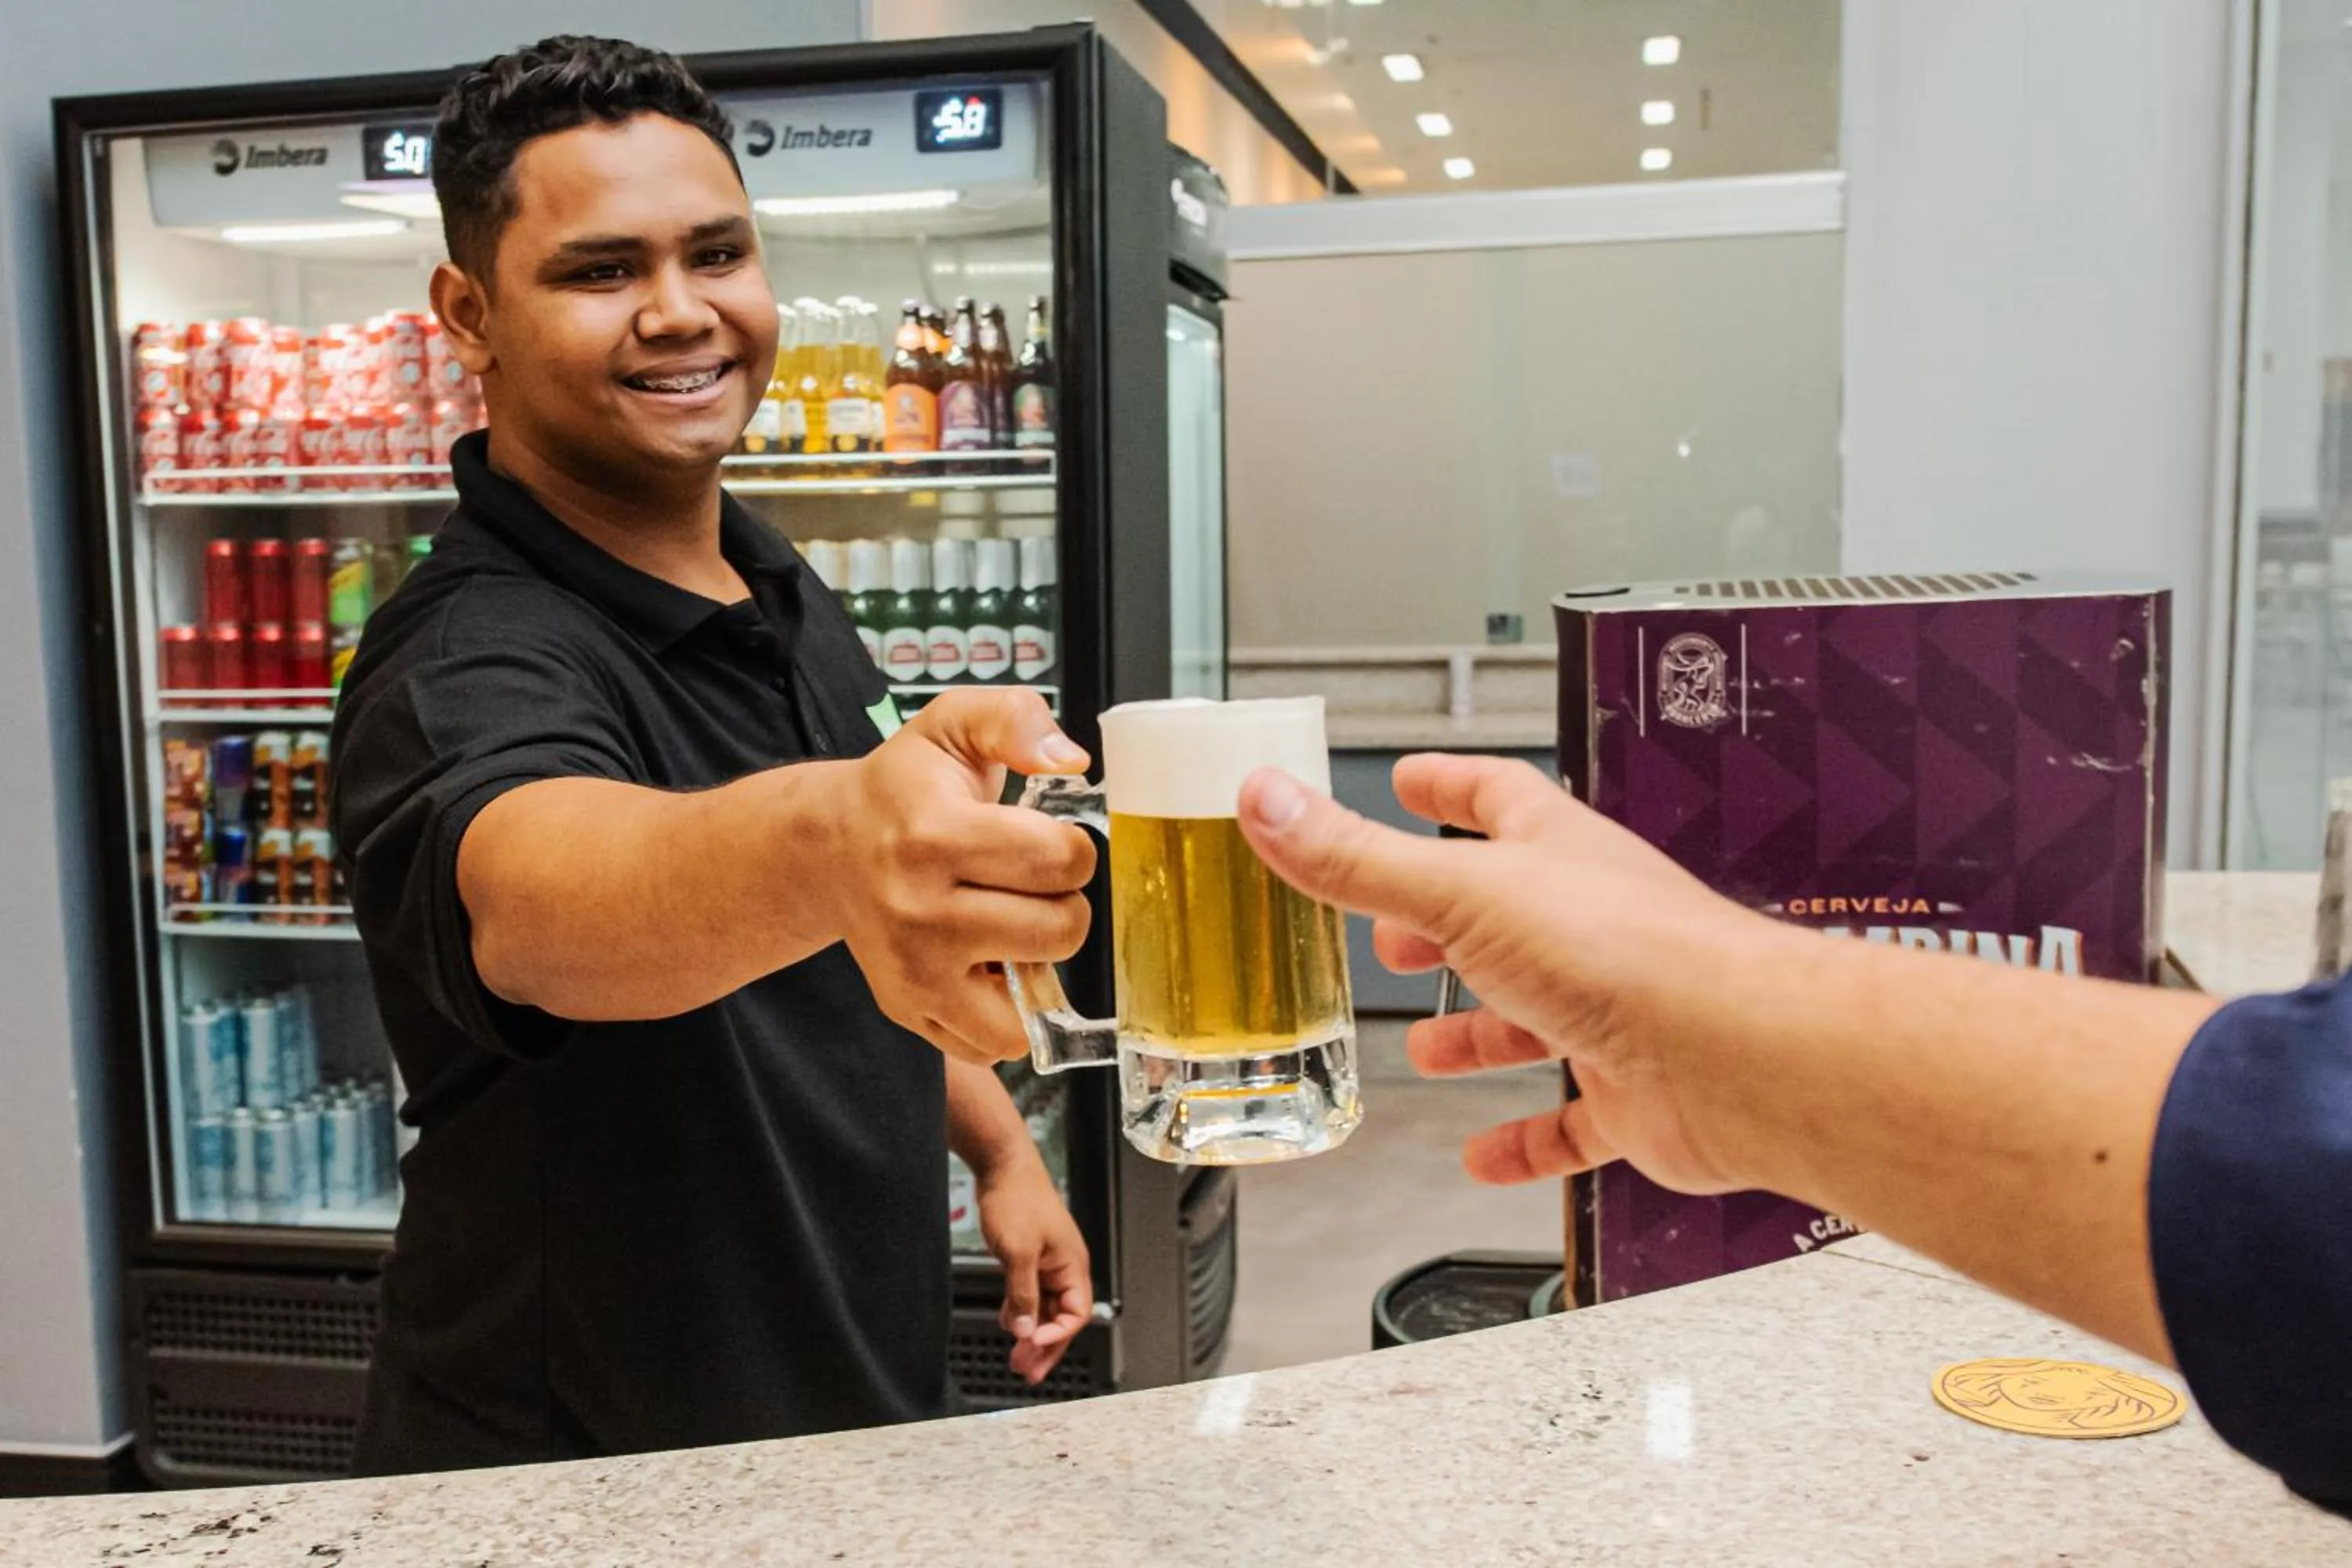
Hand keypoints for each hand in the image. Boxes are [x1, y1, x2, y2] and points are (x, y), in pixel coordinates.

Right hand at [828, 690, 1095, 1064]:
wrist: (827, 849)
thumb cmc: (903, 788)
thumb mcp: (952, 724)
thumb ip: (1016, 718)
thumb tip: (1071, 761)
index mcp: (934, 835)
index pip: (1060, 859)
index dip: (1073, 847)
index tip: (1045, 838)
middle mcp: (919, 911)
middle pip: (1060, 929)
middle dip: (1061, 901)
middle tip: (1026, 882)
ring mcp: (913, 972)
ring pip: (1033, 998)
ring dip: (1038, 960)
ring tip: (1010, 923)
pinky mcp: (910, 1011)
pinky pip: (996, 1042)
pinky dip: (1006, 1009)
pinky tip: (986, 962)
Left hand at [975, 1152, 1093, 1384]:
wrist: (1002, 1166)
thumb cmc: (1017, 1199)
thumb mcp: (1018, 1252)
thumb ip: (1023, 1294)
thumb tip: (1026, 1331)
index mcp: (1072, 1266)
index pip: (1075, 1314)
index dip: (1056, 1336)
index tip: (1031, 1348)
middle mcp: (1065, 1267)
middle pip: (1062, 1317)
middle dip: (1045, 1346)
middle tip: (1026, 1372)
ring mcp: (1047, 1262)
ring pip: (1045, 1308)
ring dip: (1031, 1333)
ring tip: (1016, 1358)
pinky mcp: (1030, 1257)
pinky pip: (1031, 1293)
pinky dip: (1021, 1311)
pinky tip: (1007, 1324)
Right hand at [1236, 753, 1786, 1195]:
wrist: (1735, 1057)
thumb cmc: (1629, 955)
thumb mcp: (1461, 893)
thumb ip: (1357, 859)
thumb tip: (1267, 802)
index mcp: (1554, 855)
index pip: (1495, 799)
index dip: (1446, 787)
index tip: (1409, 779)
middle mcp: (1588, 925)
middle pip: (1506, 915)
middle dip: (1443, 926)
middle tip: (1392, 936)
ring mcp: (1615, 1011)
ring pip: (1534, 1018)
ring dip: (1479, 1033)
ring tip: (1428, 1047)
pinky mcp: (1634, 1095)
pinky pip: (1570, 1123)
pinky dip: (1524, 1141)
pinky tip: (1486, 1157)